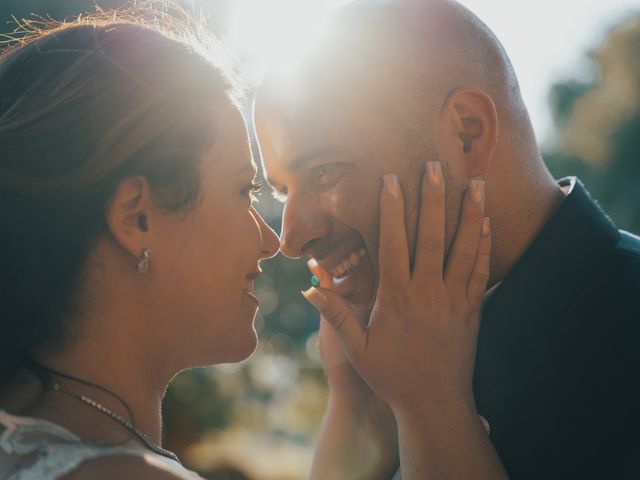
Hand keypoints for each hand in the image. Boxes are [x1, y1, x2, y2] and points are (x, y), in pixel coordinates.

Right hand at [303, 162, 490, 413]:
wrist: (435, 404)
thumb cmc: (392, 376)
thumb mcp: (357, 348)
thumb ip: (336, 314)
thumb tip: (310, 286)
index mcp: (397, 297)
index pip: (393, 244)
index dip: (392, 210)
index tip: (392, 180)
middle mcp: (428, 292)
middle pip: (433, 237)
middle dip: (434, 198)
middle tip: (435, 166)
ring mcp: (454, 299)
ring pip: (464, 248)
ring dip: (469, 213)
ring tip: (476, 183)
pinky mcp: (472, 309)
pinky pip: (481, 270)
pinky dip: (484, 244)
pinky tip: (488, 222)